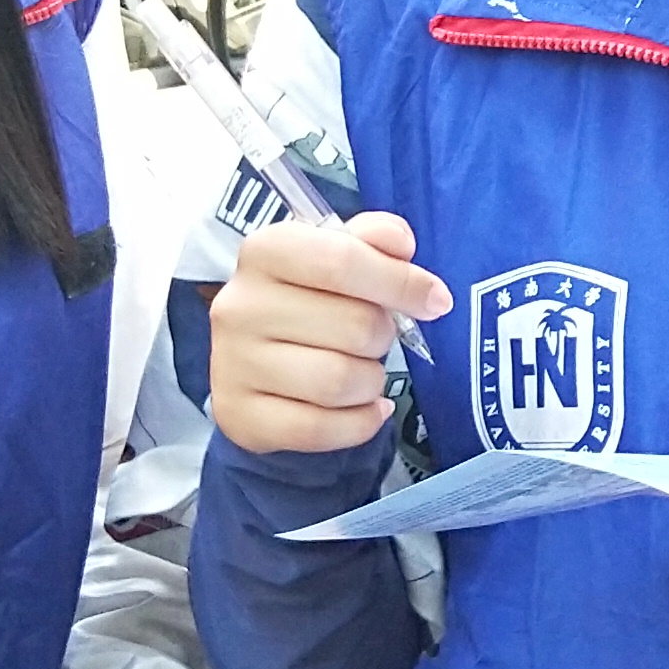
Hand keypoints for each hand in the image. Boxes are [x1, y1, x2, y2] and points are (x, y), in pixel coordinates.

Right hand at [208, 212, 443, 456]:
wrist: (252, 365)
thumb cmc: (307, 301)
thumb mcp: (336, 256)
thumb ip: (373, 239)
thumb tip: (401, 243)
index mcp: (265, 251)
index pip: (341, 260)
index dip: (399, 281)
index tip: (435, 300)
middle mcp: (240, 305)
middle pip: (352, 326)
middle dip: (383, 336)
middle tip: (378, 338)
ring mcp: (233, 364)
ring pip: (338, 382)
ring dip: (371, 382)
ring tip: (365, 373)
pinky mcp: (241, 416)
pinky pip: (320, 429)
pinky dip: (359, 423)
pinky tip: (365, 409)